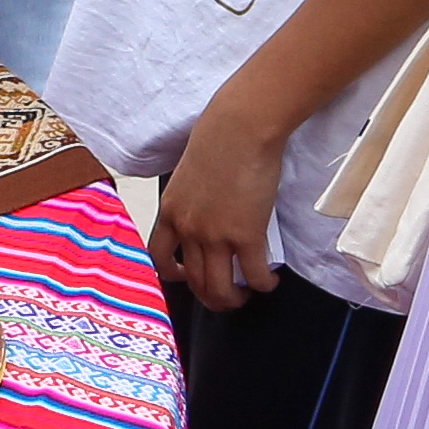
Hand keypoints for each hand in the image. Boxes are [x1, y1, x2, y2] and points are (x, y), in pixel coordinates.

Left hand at [153, 106, 288, 310]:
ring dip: (232, 300)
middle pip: (193, 280)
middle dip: (208, 296)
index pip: (159, 256)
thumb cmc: (219, 137)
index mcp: (171, 211)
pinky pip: (253, 275)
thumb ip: (192, 197)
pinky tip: (270, 282)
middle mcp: (188, 230)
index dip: (172, 274)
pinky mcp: (246, 236)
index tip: (186, 276)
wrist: (240, 129)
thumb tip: (208, 209)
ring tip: (245, 296)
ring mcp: (215, 236)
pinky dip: (262, 285)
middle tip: (223, 296)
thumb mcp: (190, 173)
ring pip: (219, 288)